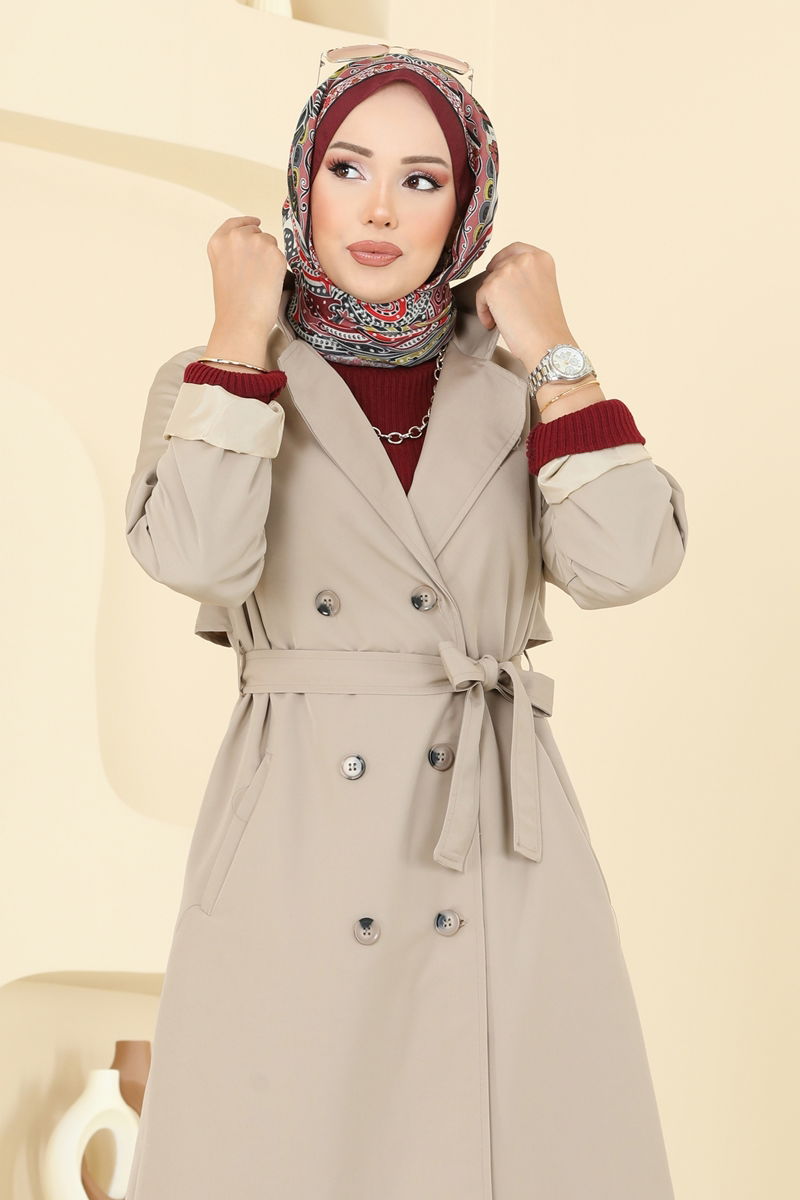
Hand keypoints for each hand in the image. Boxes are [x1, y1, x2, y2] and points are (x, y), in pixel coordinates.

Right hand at [207, 216, 287, 332]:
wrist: (241, 320)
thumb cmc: (232, 304)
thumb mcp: (222, 269)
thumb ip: (233, 252)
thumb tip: (253, 248)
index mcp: (218, 241)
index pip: (235, 223)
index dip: (247, 223)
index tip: (256, 223)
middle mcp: (236, 237)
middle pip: (256, 232)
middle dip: (259, 246)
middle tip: (256, 272)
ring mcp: (256, 243)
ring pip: (271, 243)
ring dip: (270, 258)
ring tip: (259, 281)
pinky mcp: (274, 253)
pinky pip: (281, 256)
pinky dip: (278, 269)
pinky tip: (268, 283)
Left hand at [475, 243, 575, 370]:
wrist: (547, 343)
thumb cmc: (546, 324)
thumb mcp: (542, 287)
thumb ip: (526, 275)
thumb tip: (501, 276)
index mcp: (542, 258)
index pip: (515, 249)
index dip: (503, 260)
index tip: (497, 271)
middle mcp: (526, 259)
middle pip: (498, 265)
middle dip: (496, 284)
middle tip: (501, 305)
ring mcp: (509, 270)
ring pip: (488, 282)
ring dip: (491, 301)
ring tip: (502, 319)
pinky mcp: (493, 286)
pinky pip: (480, 296)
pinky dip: (484, 312)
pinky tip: (494, 324)